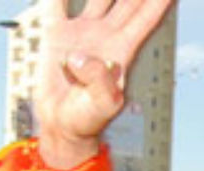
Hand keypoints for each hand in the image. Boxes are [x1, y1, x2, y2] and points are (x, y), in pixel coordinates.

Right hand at [36, 0, 174, 169]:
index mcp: (122, 50)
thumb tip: (79, 55)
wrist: (62, 125)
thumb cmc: (88, 119)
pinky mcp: (57, 33)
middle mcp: (106, 35)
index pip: (146, 16)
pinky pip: (57, 1)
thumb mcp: (102, 104)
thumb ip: (98, 80)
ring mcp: (83, 31)